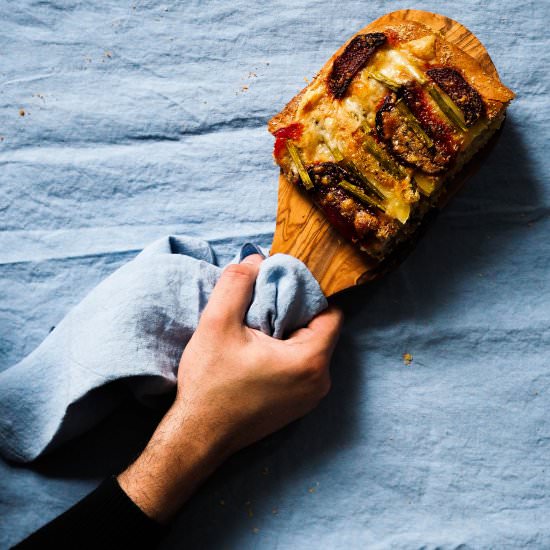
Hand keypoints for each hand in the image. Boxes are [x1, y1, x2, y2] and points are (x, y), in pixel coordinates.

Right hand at [118, 254, 341, 521]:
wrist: (198, 436)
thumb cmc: (209, 383)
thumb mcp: (217, 323)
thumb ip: (238, 283)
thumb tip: (256, 258)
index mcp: (310, 361)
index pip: (330, 311)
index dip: (307, 293)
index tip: (280, 287)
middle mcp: (320, 382)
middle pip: (321, 329)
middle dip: (295, 311)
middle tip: (264, 305)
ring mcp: (310, 398)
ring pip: (311, 348)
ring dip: (289, 332)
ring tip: (257, 328)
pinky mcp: (298, 406)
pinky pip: (302, 367)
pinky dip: (286, 352)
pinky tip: (258, 351)